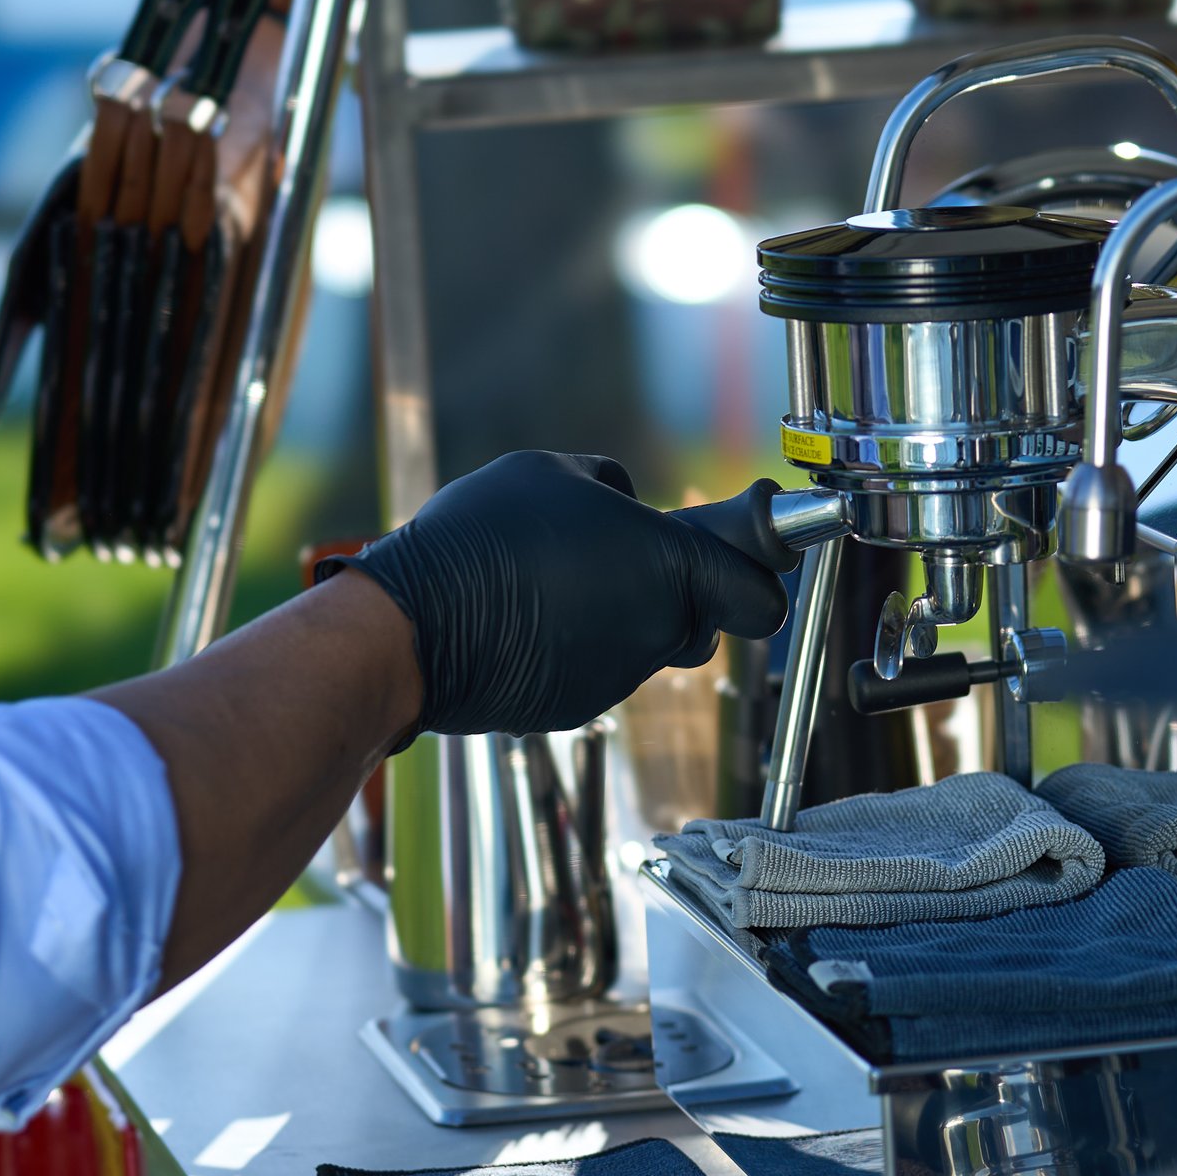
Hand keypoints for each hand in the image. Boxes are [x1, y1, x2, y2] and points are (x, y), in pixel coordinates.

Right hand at [334, 450, 788, 736]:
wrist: (415, 627)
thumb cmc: (485, 537)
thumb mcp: (550, 470)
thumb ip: (611, 486)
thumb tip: (626, 499)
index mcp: (670, 569)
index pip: (761, 598)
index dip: (760, 575)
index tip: (746, 558)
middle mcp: (657, 631)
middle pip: (705, 621)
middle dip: (684, 594)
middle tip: (631, 560)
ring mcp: (619, 676)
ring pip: (648, 645)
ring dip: (625, 618)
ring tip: (560, 583)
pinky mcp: (578, 706)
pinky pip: (600, 668)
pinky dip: (581, 646)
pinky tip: (532, 619)